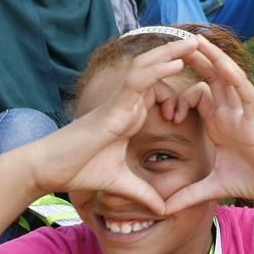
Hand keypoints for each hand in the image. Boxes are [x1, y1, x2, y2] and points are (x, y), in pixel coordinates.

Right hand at [26, 41, 196, 212]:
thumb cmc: (80, 170)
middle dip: (177, 57)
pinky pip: (139, 81)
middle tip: (202, 47)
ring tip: (194, 43)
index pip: (157, 90)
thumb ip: (144, 194)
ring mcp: (119, 101)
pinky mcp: (113, 105)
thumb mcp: (122, 184)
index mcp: (129, 115)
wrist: (51, 169)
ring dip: (171, 53)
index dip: (176, 88)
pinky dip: (158, 69)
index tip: (192, 96)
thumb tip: (163, 211)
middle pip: (155, 71)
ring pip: (148, 68)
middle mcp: (126, 103)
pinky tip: (177, 62)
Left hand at [163, 36, 253, 211]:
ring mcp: (243, 111)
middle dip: (193, 59)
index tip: (163, 104)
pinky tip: (221, 64)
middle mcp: (230, 111)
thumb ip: (186, 195)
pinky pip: (244, 91)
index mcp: (218, 121)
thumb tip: (162, 210)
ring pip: (227, 77)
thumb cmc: (252, 181)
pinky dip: (234, 77)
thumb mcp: (211, 188)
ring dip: (213, 58)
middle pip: (210, 77)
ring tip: (196, 40)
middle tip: (173, 42)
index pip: (197, 94)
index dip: (179, 94)